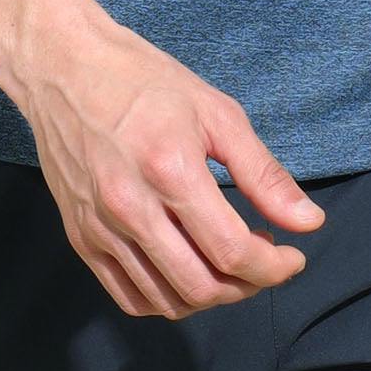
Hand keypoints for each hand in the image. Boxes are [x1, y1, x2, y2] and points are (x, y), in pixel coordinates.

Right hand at [15, 13, 322, 319]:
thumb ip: (264, 174)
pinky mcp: (81, 237)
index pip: (231, 250)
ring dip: (212, 296)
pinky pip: (129, 297)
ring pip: (167, 300)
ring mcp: (100, 227)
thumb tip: (308, 222)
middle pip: (201, 286)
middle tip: (264, 260)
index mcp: (170, 170)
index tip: (292, 257)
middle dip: (248, 285)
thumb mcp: (217, 113)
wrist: (62, 69)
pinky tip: (187, 272)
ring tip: (227, 264)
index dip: (274, 266)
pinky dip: (168, 300)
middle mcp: (130, 207)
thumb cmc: (142, 81)